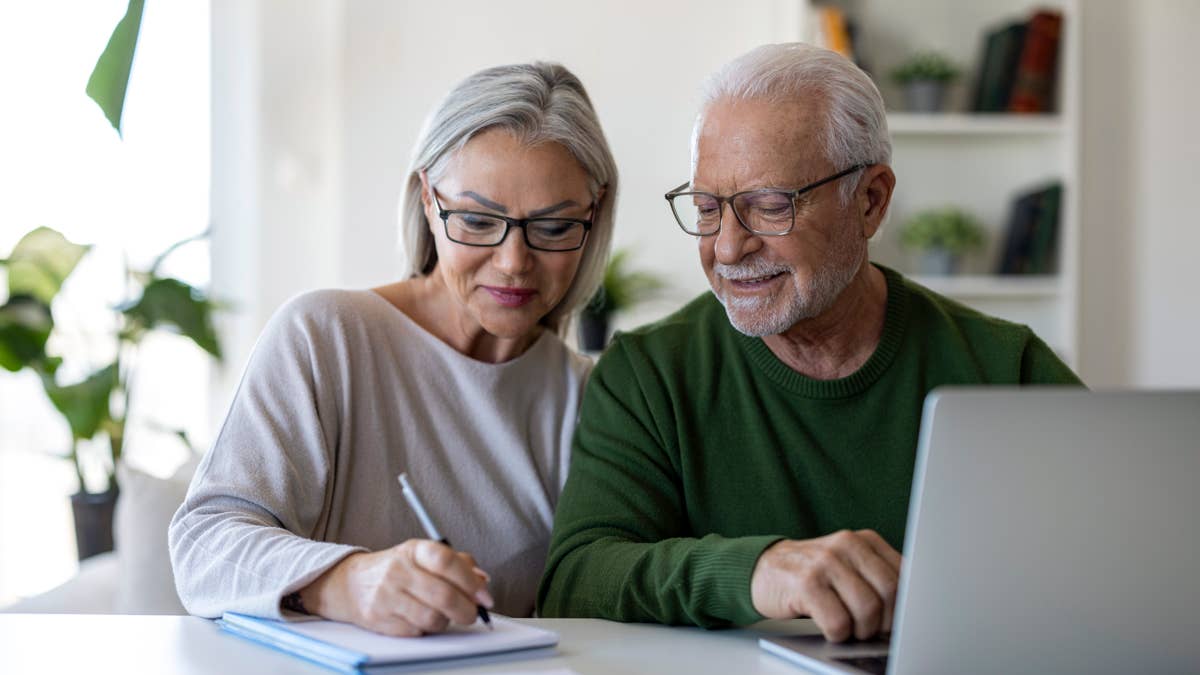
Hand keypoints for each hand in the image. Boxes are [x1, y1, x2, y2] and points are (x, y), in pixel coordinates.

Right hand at [299, 539, 493, 635]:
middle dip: (467, 610)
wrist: (352, 583)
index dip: (470, 581)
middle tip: (473, 614)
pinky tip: (422, 618)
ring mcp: (387, 596)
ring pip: (432, 618)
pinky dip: (426, 629)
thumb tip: (482, 581)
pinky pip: (416, 632)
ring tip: (445, 614)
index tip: (484, 596)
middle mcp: (399, 571)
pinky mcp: (380, 619)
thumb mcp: (424, 555)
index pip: (447, 561)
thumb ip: (457, 564)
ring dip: (447, 621)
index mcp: (415, 550)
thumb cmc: (398, 569)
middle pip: (443, 596)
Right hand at [751, 530, 901, 641]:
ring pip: (867, 610)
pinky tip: (829, 628)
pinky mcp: (805, 583)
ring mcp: (825, 562)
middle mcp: (846, 544)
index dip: (905, 605)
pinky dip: (838, 634)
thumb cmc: (813, 574)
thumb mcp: (848, 564)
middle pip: (890, 593)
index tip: (898, 620)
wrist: (763, 569)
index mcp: (864, 540)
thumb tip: (909, 610)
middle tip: (870, 630)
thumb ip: (877, 576)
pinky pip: (838, 622)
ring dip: (861, 631)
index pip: (905, 575)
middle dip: (884, 622)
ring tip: (849, 629)